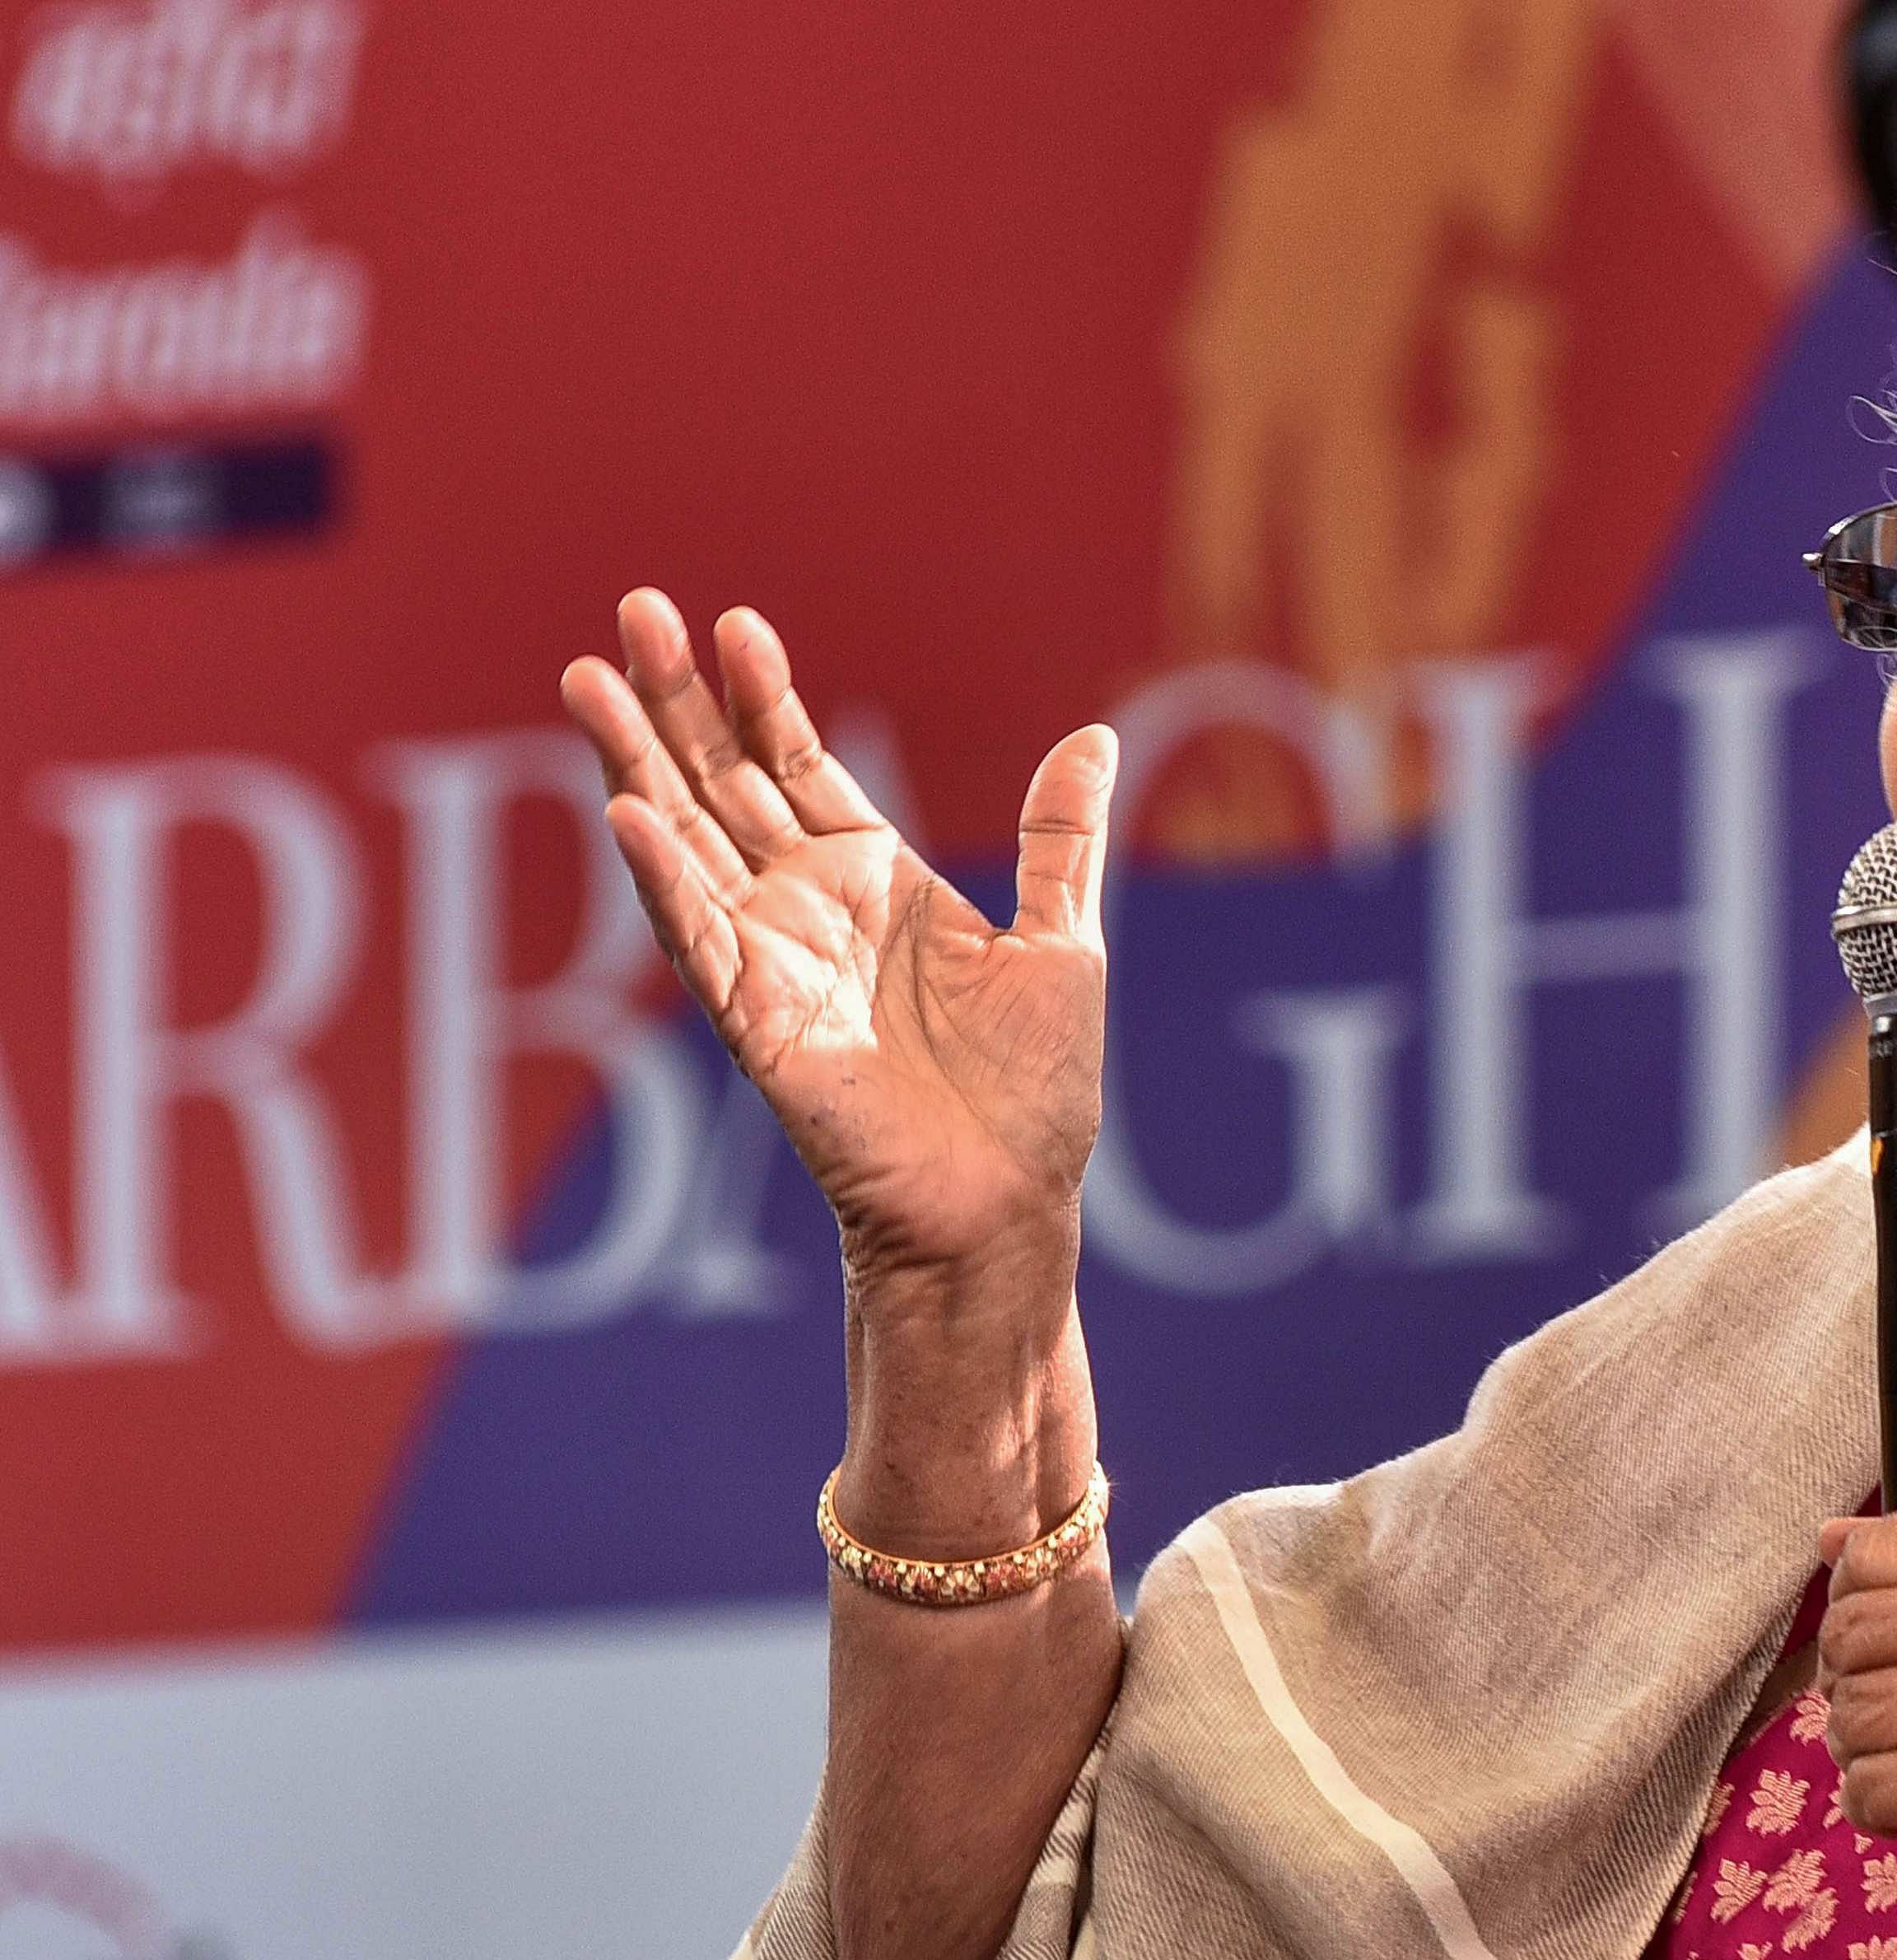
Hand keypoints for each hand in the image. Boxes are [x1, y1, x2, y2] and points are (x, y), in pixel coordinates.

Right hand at [558, 590, 1116, 1287]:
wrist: (1010, 1201)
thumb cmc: (1031, 1092)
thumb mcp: (1063, 942)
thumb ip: (1059, 839)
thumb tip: (1096, 738)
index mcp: (872, 882)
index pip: (797, 764)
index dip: (764, 696)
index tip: (735, 622)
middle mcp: (807, 910)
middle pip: (721, 782)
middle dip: (677, 700)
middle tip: (634, 611)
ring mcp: (771, 961)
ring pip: (684, 843)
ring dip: (635, 763)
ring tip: (589, 679)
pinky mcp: (755, 1023)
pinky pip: (697, 942)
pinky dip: (663, 880)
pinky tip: (627, 816)